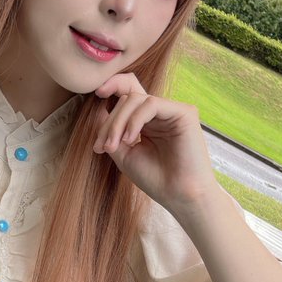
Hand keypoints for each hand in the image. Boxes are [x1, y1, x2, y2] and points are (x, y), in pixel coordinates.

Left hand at [92, 71, 220, 213]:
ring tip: (113, 146)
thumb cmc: (155, 179)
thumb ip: (111, 132)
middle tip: (103, 146)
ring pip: (136, 99)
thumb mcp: (124, 154)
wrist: (179, 196)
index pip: (130, 93)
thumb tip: (97, 110)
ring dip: (118, 122)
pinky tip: (130, 140)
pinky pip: (151, 104)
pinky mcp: (184, 112)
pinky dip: (134, 120)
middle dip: (110, 122)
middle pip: (127, 98)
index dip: (114, 85)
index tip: (96, 93)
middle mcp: (161, 113)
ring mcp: (172, 111)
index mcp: (148, 121)